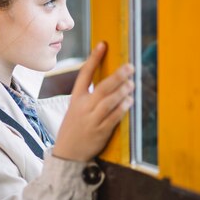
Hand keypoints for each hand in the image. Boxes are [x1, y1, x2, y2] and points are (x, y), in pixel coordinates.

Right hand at [53, 42, 133, 161]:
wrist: (67, 154)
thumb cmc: (74, 129)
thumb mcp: (75, 109)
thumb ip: (89, 96)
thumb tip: (111, 82)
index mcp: (76, 99)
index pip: (85, 74)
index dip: (94, 58)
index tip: (103, 45)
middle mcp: (83, 107)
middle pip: (102, 87)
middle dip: (117, 76)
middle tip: (129, 66)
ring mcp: (92, 119)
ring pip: (109, 101)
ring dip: (122, 91)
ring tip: (132, 83)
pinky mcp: (100, 131)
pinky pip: (113, 117)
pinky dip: (122, 108)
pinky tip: (129, 101)